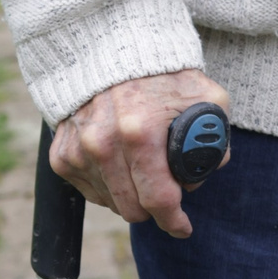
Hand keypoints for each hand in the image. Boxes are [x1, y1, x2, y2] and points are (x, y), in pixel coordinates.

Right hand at [51, 68, 230, 238]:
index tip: (183, 228)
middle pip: (132, 209)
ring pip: (111, 203)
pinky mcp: (61, 153)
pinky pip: (89, 191)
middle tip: (166, 189)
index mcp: (140, 132)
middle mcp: (102, 144)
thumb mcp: (205, 98)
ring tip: (143, 165)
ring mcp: (78, 150)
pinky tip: (121, 161)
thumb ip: (216, 138)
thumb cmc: (165, 75)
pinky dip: (108, 185)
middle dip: (154, 207)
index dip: (174, 220)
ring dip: (130, 195)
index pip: (158, 199)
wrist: (114, 50)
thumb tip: (207, 172)